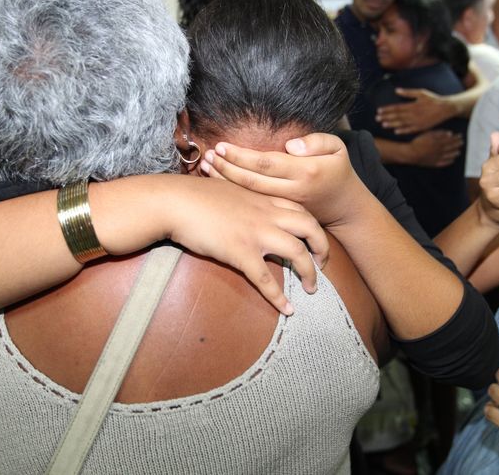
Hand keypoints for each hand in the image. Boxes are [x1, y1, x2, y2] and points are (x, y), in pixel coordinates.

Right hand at [159, 177, 329, 315]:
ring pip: (297, 253)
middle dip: (323, 247)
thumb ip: (245, 199)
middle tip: (324, 264)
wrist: (175, 201)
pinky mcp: (241, 252)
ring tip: (312, 288)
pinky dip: (279, 297)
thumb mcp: (228, 189)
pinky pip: (266, 279)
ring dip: (309, 273)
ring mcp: (256, 233)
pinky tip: (287, 309)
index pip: (300, 210)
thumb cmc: (195, 194)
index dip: (313, 227)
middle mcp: (267, 214)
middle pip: (310, 228)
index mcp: (264, 199)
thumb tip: (245, 207)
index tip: (315, 240)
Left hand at [198, 133, 370, 229]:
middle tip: (208, 156)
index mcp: (305, 172)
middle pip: (253, 181)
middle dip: (227, 168)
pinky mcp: (280, 214)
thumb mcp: (338, 148)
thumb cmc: (338, 171)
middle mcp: (293, 191)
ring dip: (226, 181)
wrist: (344, 207)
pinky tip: (218, 181)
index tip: (222, 146)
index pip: (267, 163)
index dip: (242, 156)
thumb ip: (317, 142)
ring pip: (250, 194)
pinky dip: (234, 192)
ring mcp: (285, 205)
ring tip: (205, 167)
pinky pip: (253, 202)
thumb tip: (290, 145)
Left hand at [376, 88, 455, 133]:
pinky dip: (403, 130)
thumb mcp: (421, 92)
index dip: (387, 109)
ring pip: (402, 123)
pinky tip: (396, 131)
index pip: (396, 107)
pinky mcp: (422, 127)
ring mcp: (418, 121)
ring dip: (392, 124)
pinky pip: (410, 130)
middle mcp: (414, 113)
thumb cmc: (433, 99)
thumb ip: (408, 92)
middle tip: (377, 118)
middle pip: (397, 116)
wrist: (446, 108)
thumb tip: (396, 90)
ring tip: (383, 125)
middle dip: (386, 117)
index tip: (379, 111)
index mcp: (412, 105)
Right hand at [401, 130, 463, 166]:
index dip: (456, 138)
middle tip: (462, 143)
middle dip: (457, 144)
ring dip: (455, 153)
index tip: (460, 136)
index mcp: (439, 143)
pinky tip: (452, 160)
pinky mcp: (434, 163)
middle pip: (451, 147)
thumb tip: (450, 133)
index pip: (450, 140)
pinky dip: (449, 161)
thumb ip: (439, 133)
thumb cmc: (418, 142)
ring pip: (449, 155)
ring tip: (459, 152)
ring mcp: (437, 158)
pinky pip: (444, 163)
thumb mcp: (428, 134)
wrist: (411, 154)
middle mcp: (440, 151)